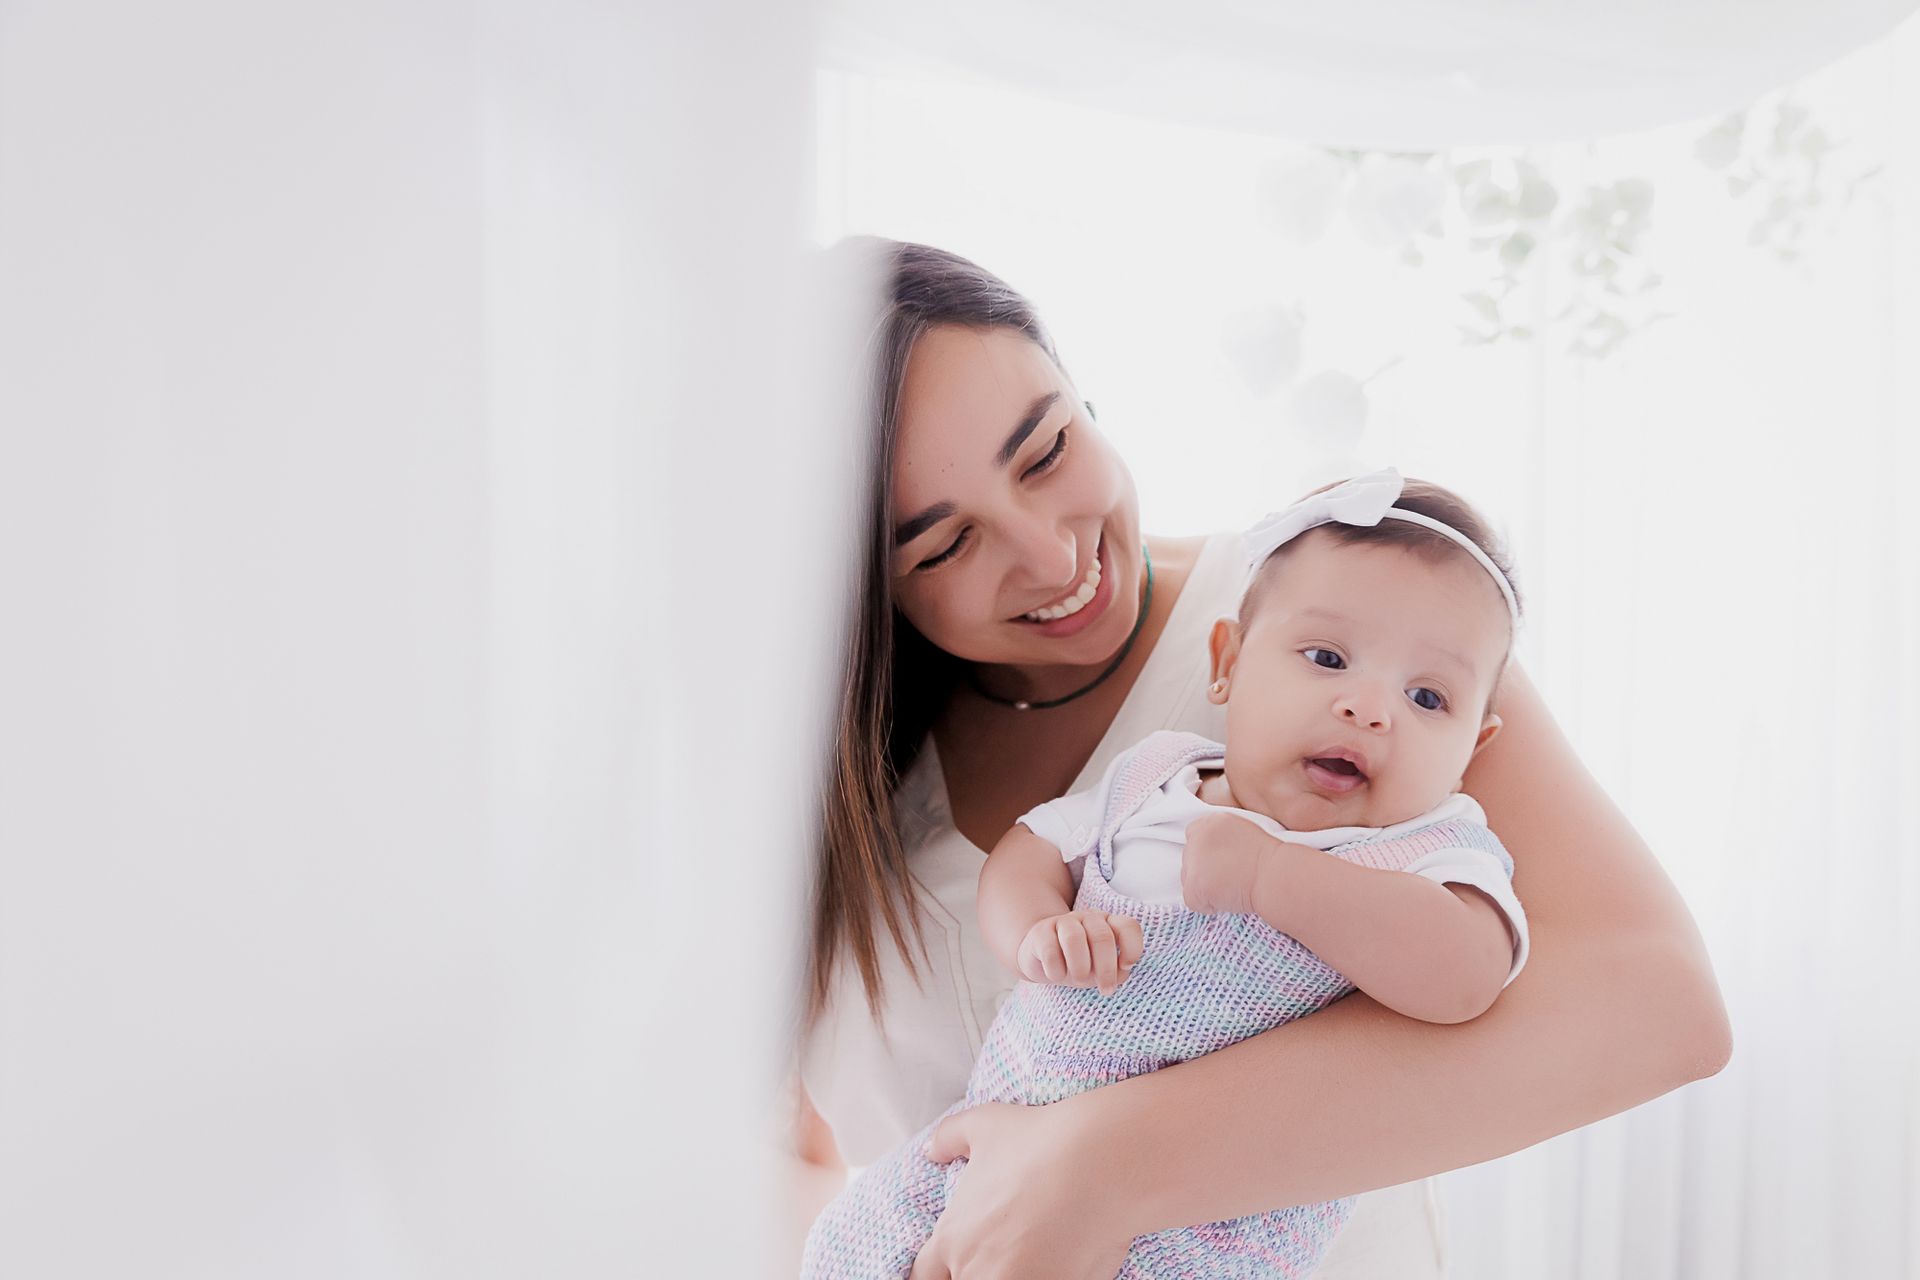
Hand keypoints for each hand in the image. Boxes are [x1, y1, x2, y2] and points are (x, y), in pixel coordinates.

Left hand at [909, 1101, 1135, 1279]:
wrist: (1099, 1164)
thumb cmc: (1041, 1141)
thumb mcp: (984, 1125)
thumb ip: (949, 1137)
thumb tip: (932, 1150)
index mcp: (952, 1237)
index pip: (924, 1275)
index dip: (941, 1269)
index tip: (956, 1263)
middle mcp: (975, 1270)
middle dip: (976, 1272)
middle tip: (1003, 1257)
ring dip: (1013, 1275)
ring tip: (1033, 1258)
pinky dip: (1049, 1276)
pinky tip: (1060, 1263)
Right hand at [1015, 910, 1142, 995]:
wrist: (1041, 957)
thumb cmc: (1078, 964)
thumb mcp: (1100, 970)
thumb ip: (1117, 971)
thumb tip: (1122, 972)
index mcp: (1108, 924)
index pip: (1128, 926)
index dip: (1132, 948)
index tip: (1126, 967)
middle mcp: (1088, 918)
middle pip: (1102, 936)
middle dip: (1106, 969)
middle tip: (1105, 989)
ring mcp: (1063, 923)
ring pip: (1074, 938)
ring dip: (1080, 968)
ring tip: (1079, 980)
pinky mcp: (1040, 933)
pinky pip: (1049, 951)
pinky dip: (1056, 971)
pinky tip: (1056, 976)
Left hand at [1180, 811, 1279, 914]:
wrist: (1274, 874)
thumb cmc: (1271, 857)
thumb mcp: (1246, 832)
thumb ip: (1225, 838)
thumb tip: (1216, 855)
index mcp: (1211, 821)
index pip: (1195, 836)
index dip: (1209, 853)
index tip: (1224, 862)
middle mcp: (1197, 837)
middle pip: (1190, 859)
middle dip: (1206, 871)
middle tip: (1231, 877)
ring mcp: (1192, 862)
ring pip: (1190, 880)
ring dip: (1206, 887)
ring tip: (1232, 887)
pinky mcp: (1193, 885)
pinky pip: (1194, 901)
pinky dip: (1209, 905)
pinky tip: (1229, 898)